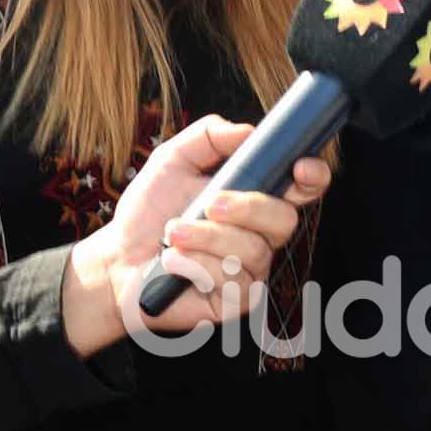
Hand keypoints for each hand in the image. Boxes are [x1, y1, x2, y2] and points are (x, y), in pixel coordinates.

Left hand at [63, 116, 330, 352]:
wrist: (118, 259)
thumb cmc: (149, 212)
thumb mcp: (172, 160)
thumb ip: (208, 137)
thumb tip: (247, 130)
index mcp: (254, 199)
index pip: (301, 188)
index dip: (312, 176)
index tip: (299, 168)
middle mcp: (260, 235)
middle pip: (285, 219)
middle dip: (248, 208)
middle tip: (210, 204)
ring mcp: (251, 269)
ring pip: (254, 250)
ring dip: (208, 237)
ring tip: (172, 234)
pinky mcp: (236, 300)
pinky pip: (233, 280)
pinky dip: (197, 266)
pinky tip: (174, 262)